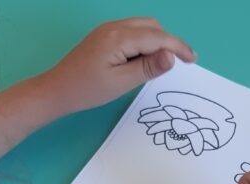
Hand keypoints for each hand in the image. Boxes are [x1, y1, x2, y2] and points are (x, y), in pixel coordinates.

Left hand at [41, 17, 195, 114]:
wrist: (57, 89)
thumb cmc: (87, 90)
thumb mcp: (120, 83)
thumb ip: (147, 68)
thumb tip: (171, 56)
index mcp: (119, 37)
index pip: (157, 37)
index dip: (178, 47)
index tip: (193, 59)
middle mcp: (114, 27)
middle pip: (151, 26)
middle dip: (167, 42)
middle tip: (176, 65)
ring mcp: (107, 30)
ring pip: (142, 27)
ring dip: (155, 42)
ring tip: (159, 66)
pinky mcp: (104, 37)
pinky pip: (131, 33)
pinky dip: (143, 43)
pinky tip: (142, 61)